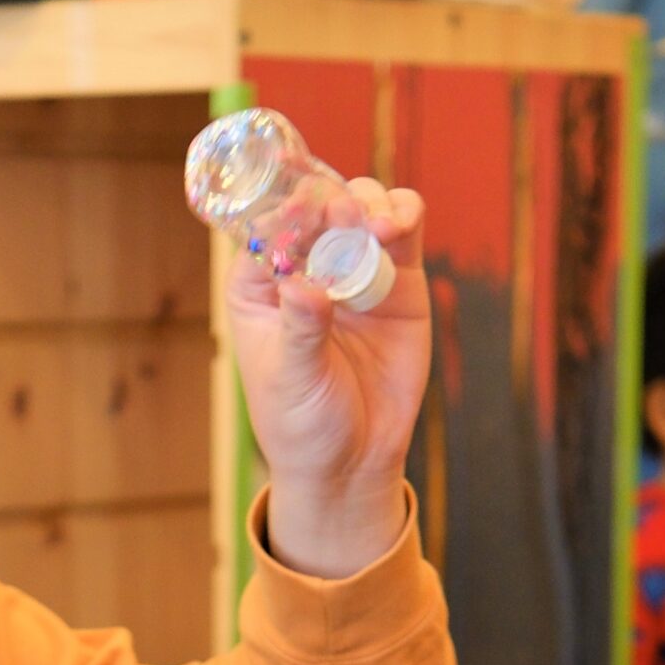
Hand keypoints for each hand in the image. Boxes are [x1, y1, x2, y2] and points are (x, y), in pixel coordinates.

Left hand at [227, 180, 430, 579]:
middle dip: (332, 202)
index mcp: (260, 285)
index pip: (267, 229)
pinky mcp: (398, 282)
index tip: (304, 208)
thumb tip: (305, 287)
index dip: (286, 209)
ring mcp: (354, 270)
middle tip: (345, 217)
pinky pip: (403, 232)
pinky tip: (400, 225)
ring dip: (369, 204)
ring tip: (377, 228)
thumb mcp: (294, 380)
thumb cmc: (303, 424)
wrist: (355, 462)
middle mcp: (307, 267)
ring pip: (361, 209)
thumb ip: (302, 331)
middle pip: (317, 209)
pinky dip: (404, 216)